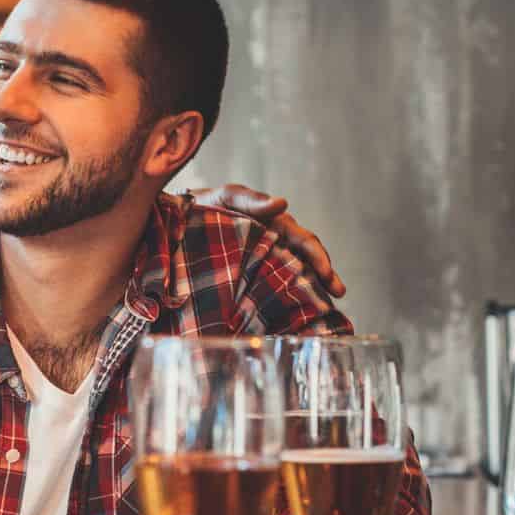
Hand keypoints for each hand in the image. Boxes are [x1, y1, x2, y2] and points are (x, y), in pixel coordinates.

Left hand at [189, 183, 345, 296]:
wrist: (177, 222)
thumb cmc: (206, 205)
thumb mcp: (226, 197)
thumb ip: (250, 199)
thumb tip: (281, 203)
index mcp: (276, 226)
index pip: (305, 242)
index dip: (320, 258)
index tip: (328, 275)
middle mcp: (275, 244)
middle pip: (306, 262)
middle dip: (325, 278)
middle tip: (338, 295)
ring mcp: (263, 262)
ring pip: (293, 277)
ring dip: (311, 292)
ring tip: (326, 311)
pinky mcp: (249, 277)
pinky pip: (271, 289)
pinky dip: (285, 300)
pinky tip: (293, 318)